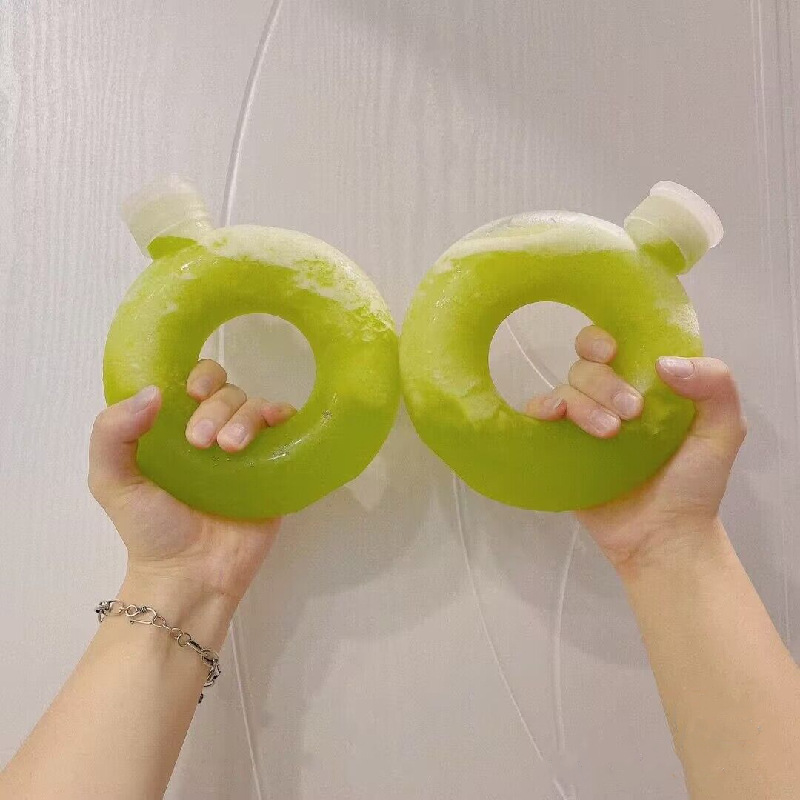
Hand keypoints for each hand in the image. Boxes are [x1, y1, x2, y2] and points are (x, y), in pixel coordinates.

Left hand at [89, 360, 295, 604]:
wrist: (192, 576)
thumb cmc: (150, 530)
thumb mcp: (112, 481)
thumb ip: (112, 434)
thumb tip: (152, 393)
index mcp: (175, 426)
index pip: (193, 380)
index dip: (197, 376)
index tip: (190, 395)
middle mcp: (213, 430)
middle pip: (228, 390)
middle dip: (216, 407)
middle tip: (201, 442)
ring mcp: (248, 449)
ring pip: (257, 406)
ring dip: (244, 418)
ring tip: (229, 450)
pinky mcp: (275, 467)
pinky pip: (288, 428)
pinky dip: (284, 417)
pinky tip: (276, 426)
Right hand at [526, 326, 746, 569]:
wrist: (663, 537)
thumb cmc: (694, 484)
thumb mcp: (724, 430)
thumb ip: (715, 384)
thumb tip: (663, 362)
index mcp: (642, 384)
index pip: (612, 343)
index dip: (603, 339)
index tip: (615, 353)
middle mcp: (607, 397)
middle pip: (585, 365)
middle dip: (605, 383)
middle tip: (631, 414)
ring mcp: (579, 424)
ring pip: (564, 389)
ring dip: (584, 404)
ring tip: (610, 434)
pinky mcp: (558, 449)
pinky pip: (537, 416)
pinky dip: (541, 408)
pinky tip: (554, 418)